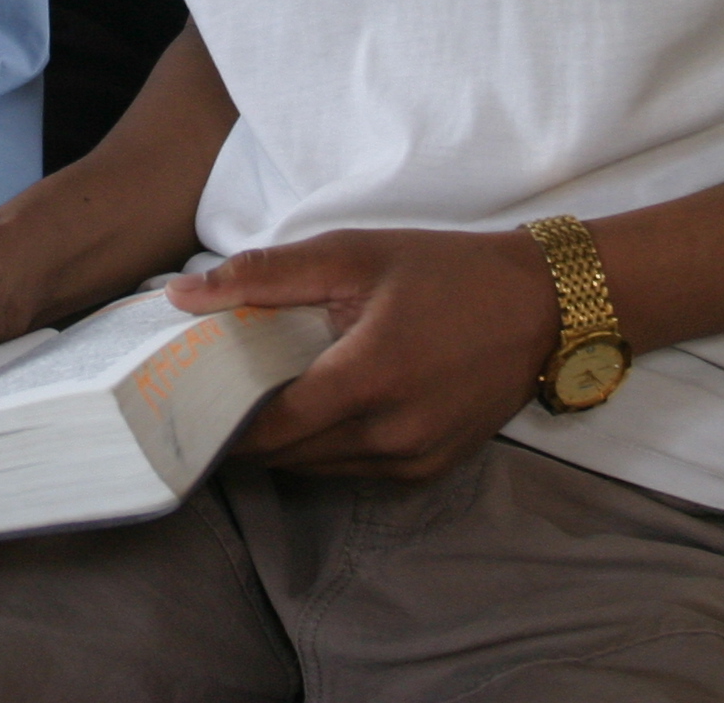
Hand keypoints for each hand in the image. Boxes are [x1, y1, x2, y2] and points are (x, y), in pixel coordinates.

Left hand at [166, 227, 562, 480]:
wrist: (542, 305)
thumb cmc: (443, 271)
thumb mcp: (352, 253)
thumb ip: (264, 276)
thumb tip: (182, 295)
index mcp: (369, 378)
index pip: (267, 428)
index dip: (219, 419)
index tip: (186, 398)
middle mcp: (392, 434)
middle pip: (286, 454)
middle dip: (245, 429)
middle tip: (215, 391)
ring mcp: (415, 459)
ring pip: (317, 467)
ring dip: (285, 441)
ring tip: (262, 395)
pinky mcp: (431, 469)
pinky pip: (355, 470)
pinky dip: (327, 446)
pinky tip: (322, 405)